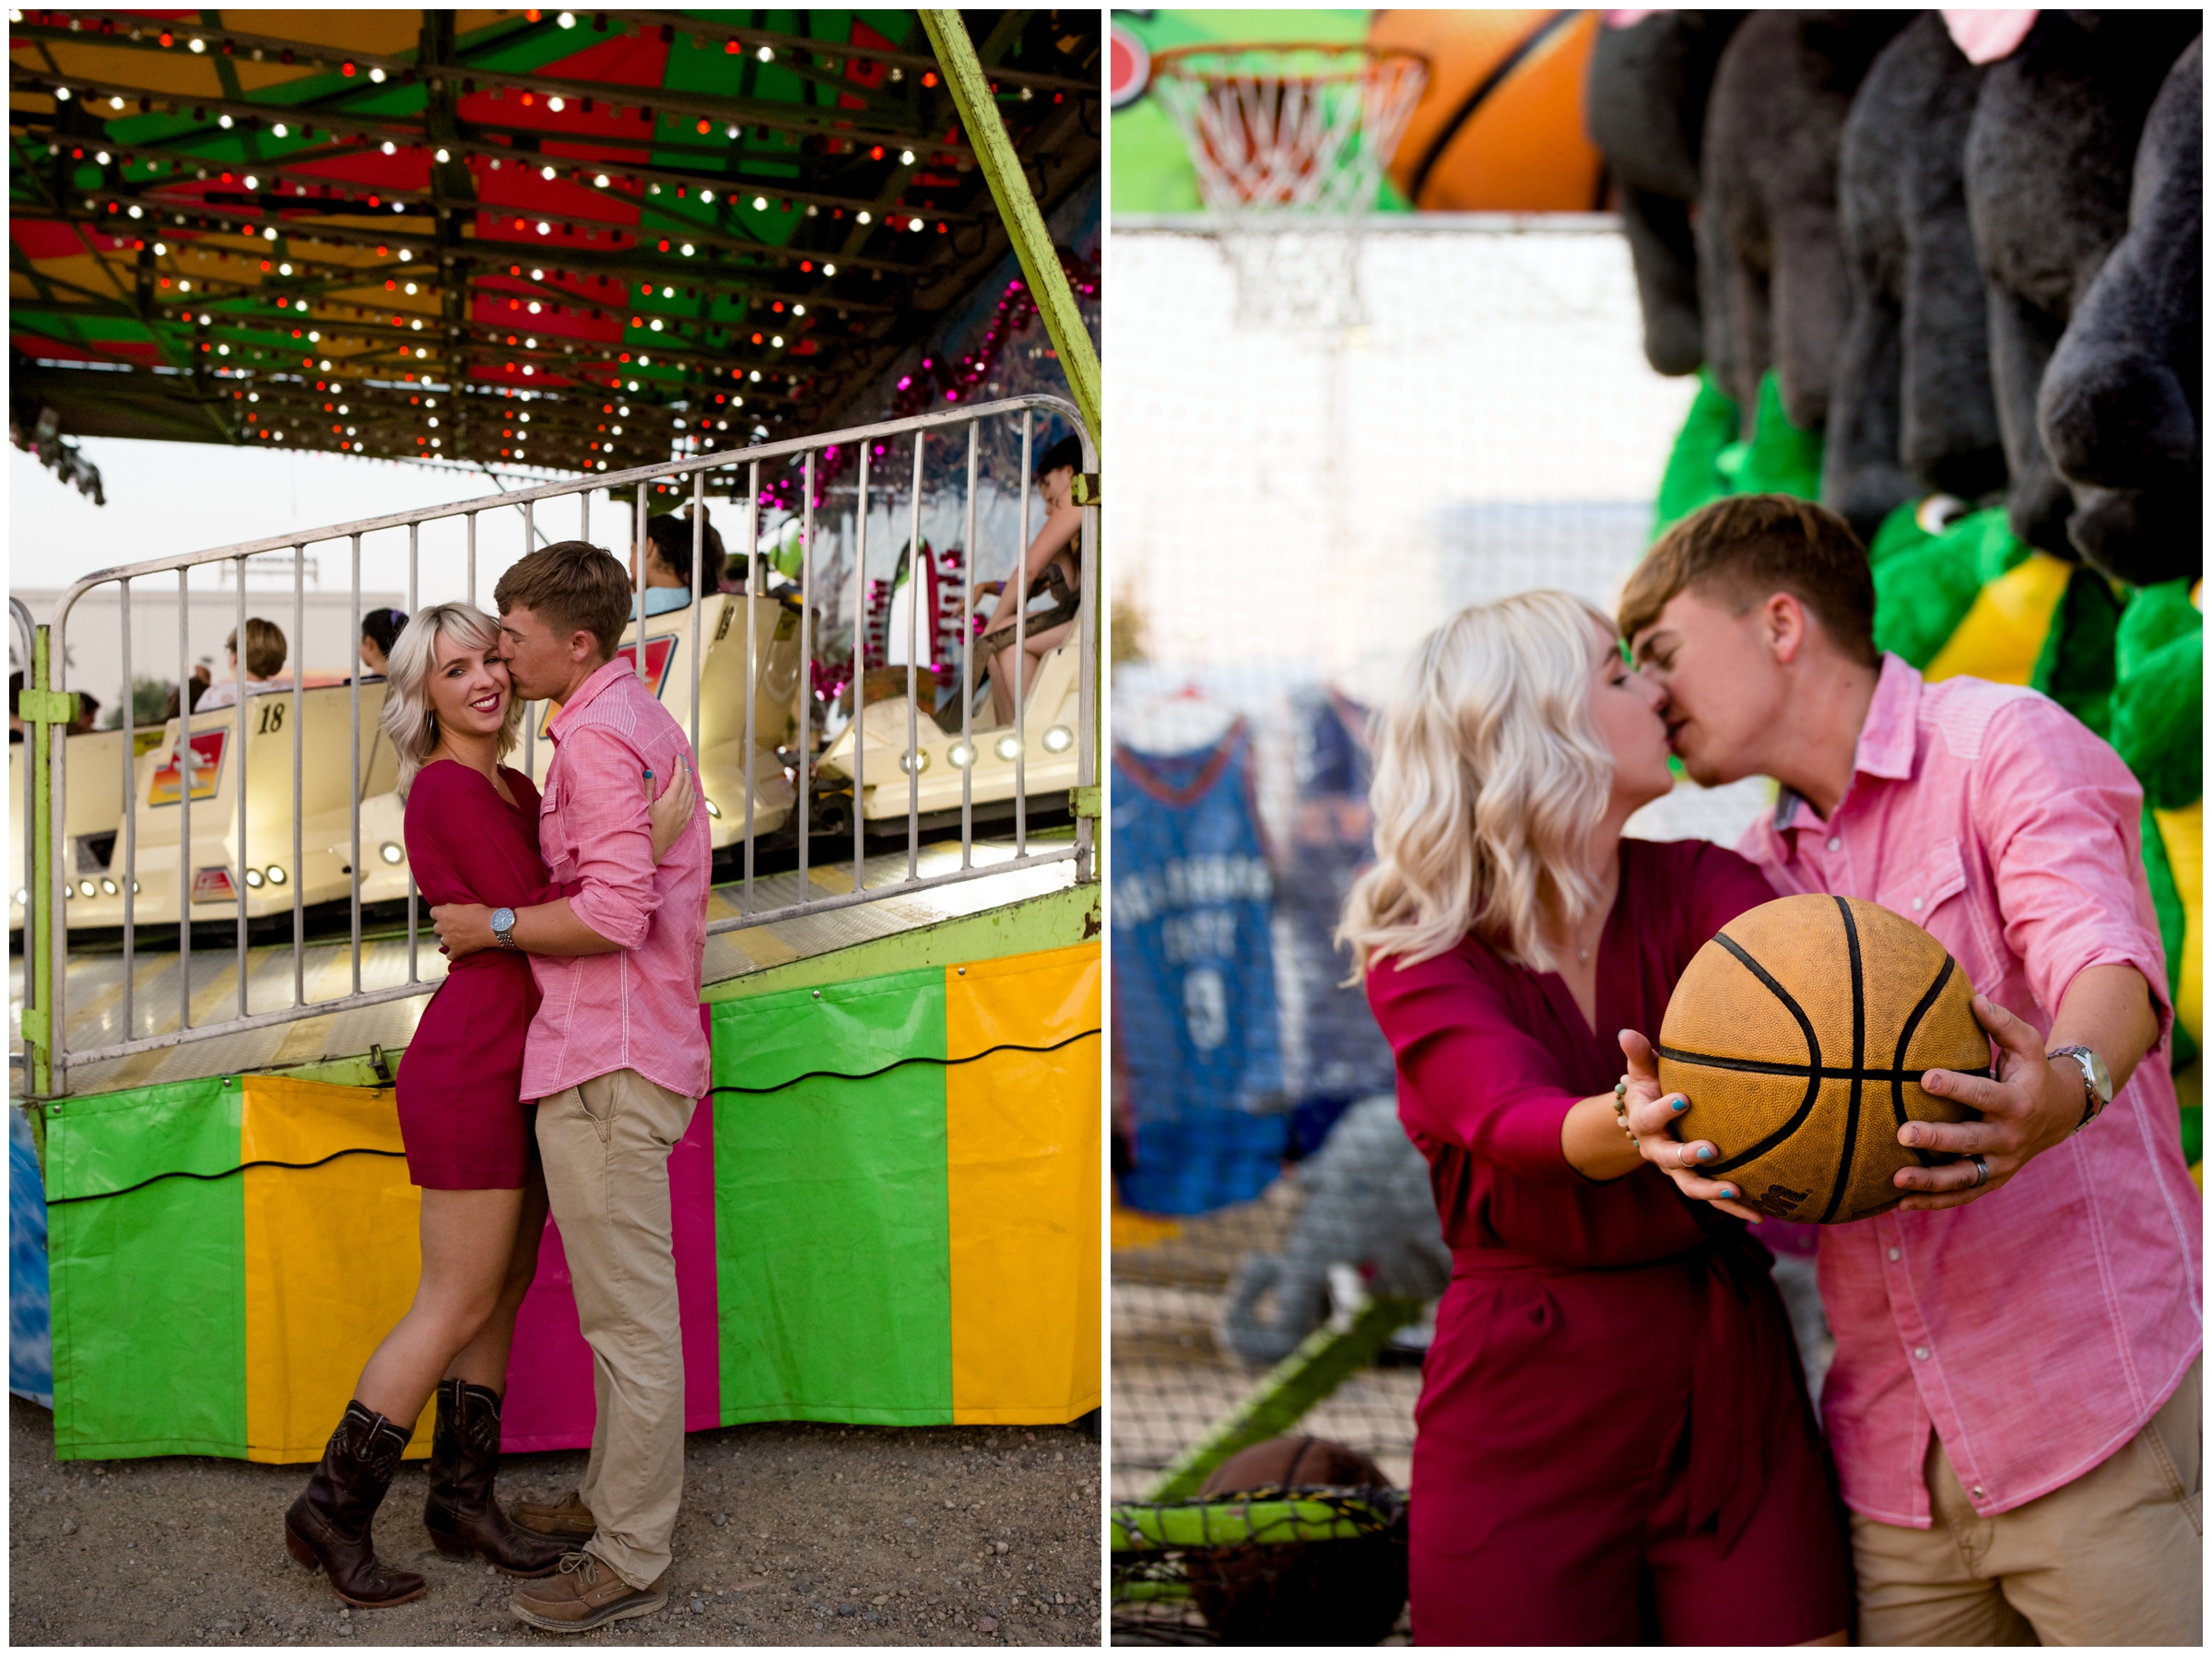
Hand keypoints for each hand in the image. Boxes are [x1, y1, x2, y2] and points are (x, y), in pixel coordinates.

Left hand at [431, 902, 494, 959]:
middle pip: (437, 928)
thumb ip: (455, 909)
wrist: (491, 926)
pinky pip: (450, 955)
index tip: (447, 914)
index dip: (440, 913)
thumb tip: (454, 911)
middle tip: (456, 926)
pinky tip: (459, 951)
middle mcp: (442, 927)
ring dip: (449, 939)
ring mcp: (448, 940)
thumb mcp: (465, 905)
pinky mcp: (456, 951)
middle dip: (444, 927)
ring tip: (460, 938)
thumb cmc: (481, 913)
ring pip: (443, 941)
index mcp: (443, 913)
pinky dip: (454, 954)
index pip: (433, 912)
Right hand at [648, 758, 697, 862]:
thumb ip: (648, 787)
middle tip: (682, 760)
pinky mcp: (684, 823)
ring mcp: (684, 815)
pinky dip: (693, 795)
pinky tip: (692, 793)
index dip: (679, 765)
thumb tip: (649, 771)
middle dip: (685, 770)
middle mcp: (681, 807)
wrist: (652, 849)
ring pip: (691, 793)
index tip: (678, 756)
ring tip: (687, 772)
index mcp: (671, 800)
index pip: (679, 777)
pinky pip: (693, 805)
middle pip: (687, 783)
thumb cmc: (645, 827)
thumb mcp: (644, 805)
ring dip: (690, 781)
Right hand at [1618, 1028, 1765, 1224]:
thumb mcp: (1642, 1070)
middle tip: (1711, 1148)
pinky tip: (1761, 1215)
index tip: (1684, 1098)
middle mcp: (1656, 1150)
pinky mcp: (1695, 1179)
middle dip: (1688, 1155)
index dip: (1665, 1110)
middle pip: (1668, 1158)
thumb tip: (1625, 1033)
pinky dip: (1735, 1208)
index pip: (1650, 1117)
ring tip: (1736, 1190)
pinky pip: (1714, 1198)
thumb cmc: (1650, 1086)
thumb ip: (1638, 1054)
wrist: (1647, 1120)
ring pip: (1690, 1185)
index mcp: (1643, 1122)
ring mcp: (1676, 1169)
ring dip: (1712, 1190)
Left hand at [1892, 994, 2068, 1210]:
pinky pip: (1962, 1195)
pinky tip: (1899, 1203)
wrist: (2061, 1111)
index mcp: (2017, 1103)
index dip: (1956, 1087)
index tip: (1924, 1078)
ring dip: (1930, 1182)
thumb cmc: (2032, 1071)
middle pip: (1971, 1141)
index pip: (1984, 1095)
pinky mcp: (1992, 1180)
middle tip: (1902, 1132)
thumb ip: (2002, 1024)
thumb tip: (1973, 999)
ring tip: (1896, 1179)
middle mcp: (2010, 1138)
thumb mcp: (2027, 1045)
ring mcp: (2002, 1163)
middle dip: (1937, 1138)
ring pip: (1965, 1178)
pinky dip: (1933, 1202)